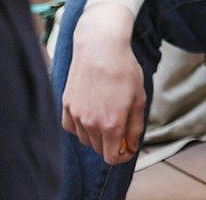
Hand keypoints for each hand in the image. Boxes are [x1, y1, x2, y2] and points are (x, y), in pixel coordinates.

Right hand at [62, 2, 145, 165]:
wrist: (100, 48)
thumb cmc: (124, 71)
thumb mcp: (139, 99)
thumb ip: (135, 128)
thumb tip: (131, 147)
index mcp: (111, 124)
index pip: (112, 158)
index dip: (123, 155)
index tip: (128, 148)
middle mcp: (90, 124)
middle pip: (99, 149)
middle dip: (112, 143)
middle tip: (123, 126)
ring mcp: (75, 115)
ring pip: (85, 140)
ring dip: (97, 135)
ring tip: (109, 114)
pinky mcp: (65, 106)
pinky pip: (72, 128)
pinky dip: (81, 127)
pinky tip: (92, 113)